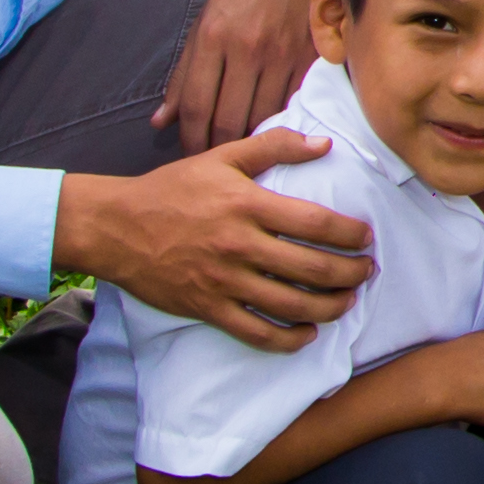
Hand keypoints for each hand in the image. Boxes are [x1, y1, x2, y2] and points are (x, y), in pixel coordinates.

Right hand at [58, 133, 376, 347]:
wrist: (115, 226)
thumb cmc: (171, 189)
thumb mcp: (222, 157)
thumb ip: (274, 146)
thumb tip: (323, 143)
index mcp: (248, 205)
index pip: (317, 223)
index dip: (351, 234)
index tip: (366, 237)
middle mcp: (240, 245)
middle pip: (312, 269)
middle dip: (351, 274)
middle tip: (367, 272)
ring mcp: (224, 281)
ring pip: (291, 305)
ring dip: (329, 308)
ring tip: (346, 302)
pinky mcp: (208, 308)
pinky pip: (257, 332)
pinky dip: (288, 339)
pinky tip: (306, 334)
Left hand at [155, 0, 331, 150]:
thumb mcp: (206, 19)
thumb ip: (184, 73)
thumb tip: (161, 121)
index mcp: (213, 36)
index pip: (195, 106)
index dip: (189, 139)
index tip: (188, 152)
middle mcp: (246, 48)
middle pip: (227, 120)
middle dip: (214, 147)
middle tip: (211, 159)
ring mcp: (281, 55)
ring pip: (260, 118)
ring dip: (246, 140)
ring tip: (237, 149)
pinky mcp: (309, 58)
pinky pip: (290, 105)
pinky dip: (277, 121)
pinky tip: (268, 127)